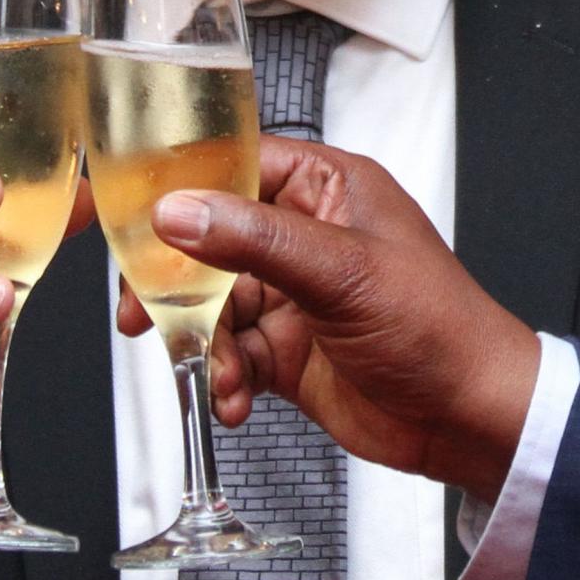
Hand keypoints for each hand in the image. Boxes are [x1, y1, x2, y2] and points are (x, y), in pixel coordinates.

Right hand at [115, 136, 539, 500]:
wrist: (471, 418)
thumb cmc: (439, 328)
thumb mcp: (343, 274)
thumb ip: (256, 241)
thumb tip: (178, 211)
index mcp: (328, 188)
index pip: (232, 161)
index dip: (169, 181)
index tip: (108, 205)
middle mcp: (305, 233)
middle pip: (205, 237)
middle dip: (170, 280)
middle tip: (140, 312)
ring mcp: (294, 292)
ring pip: (209, 303)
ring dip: (200, 343)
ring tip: (215, 372)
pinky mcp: (287, 347)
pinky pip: (227, 353)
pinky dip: (222, 378)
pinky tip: (236, 400)